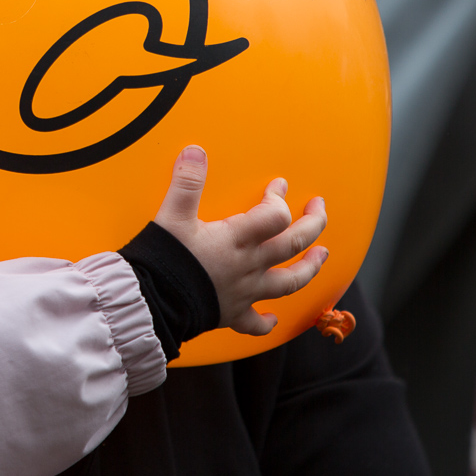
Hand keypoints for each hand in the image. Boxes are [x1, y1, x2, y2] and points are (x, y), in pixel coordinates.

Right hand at [152, 145, 327, 334]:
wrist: (153, 303)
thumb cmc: (164, 260)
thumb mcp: (172, 215)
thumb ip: (187, 182)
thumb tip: (195, 152)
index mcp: (236, 239)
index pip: (275, 215)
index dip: (280, 198)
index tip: (278, 185)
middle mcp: (248, 266)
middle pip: (293, 245)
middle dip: (312, 224)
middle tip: (319, 208)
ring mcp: (244, 292)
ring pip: (289, 282)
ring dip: (309, 268)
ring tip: (322, 256)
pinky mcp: (231, 314)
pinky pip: (255, 323)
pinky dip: (267, 322)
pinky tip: (274, 320)